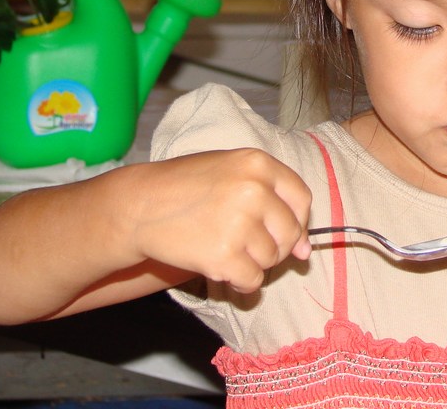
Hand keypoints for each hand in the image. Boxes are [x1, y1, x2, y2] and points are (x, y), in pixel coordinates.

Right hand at [129, 148, 311, 293]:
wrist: (139, 205)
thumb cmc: (187, 187)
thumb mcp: (231, 174)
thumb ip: (273, 202)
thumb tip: (307, 251)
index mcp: (258, 164)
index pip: (302, 198)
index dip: (296, 219)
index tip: (283, 230)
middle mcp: (253, 190)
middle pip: (290, 232)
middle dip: (275, 245)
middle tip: (247, 244)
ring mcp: (239, 223)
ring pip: (272, 258)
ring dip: (254, 262)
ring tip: (227, 248)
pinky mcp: (223, 255)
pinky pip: (253, 280)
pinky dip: (242, 282)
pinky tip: (224, 269)